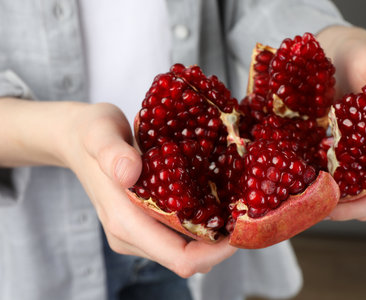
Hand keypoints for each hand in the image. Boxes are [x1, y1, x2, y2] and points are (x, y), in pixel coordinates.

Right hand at [62, 102, 236, 276]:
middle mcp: (132, 235)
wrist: (77, 138)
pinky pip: (178, 234)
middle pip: (188, 258)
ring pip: (186, 249)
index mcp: (125, 222)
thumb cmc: (90, 134)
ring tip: (237, 208)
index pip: (180, 258)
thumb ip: (112, 152)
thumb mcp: (99, 132)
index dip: (216, 253)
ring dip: (214, 236)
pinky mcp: (143, 222)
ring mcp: (138, 232)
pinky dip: (201, 225)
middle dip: (222, 245)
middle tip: (248, 214)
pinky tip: (215, 202)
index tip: (243, 229)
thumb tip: (129, 174)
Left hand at [317, 26, 365, 220]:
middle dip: (347, 209)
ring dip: (337, 202)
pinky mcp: (351, 154)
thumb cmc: (363, 58)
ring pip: (359, 193)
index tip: (332, 209)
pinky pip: (343, 179)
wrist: (341, 56)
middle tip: (312, 208)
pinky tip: (307, 185)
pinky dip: (329, 186)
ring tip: (307, 201)